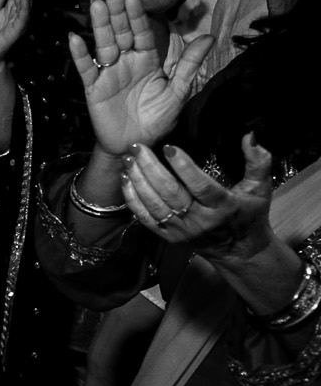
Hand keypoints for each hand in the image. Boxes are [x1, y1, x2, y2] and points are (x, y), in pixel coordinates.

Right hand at [68, 0, 211, 155]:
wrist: (136, 145)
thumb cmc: (158, 119)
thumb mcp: (178, 92)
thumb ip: (190, 65)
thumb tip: (209, 38)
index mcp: (147, 61)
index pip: (143, 33)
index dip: (137, 16)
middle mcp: (127, 63)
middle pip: (121, 33)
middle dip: (117, 13)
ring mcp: (109, 74)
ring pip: (103, 45)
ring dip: (99, 25)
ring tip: (96, 5)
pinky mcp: (94, 88)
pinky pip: (86, 69)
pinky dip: (80, 55)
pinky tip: (75, 39)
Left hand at [122, 135, 277, 263]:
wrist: (239, 250)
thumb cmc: (250, 214)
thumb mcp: (260, 188)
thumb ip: (258, 161)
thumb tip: (250, 135)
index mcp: (223, 207)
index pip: (200, 186)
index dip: (184, 167)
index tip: (169, 147)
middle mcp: (199, 221)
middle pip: (170, 193)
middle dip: (150, 168)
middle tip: (138, 147)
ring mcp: (181, 231)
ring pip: (154, 204)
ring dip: (137, 181)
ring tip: (128, 159)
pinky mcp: (168, 237)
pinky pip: (145, 218)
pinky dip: (133, 199)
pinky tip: (125, 180)